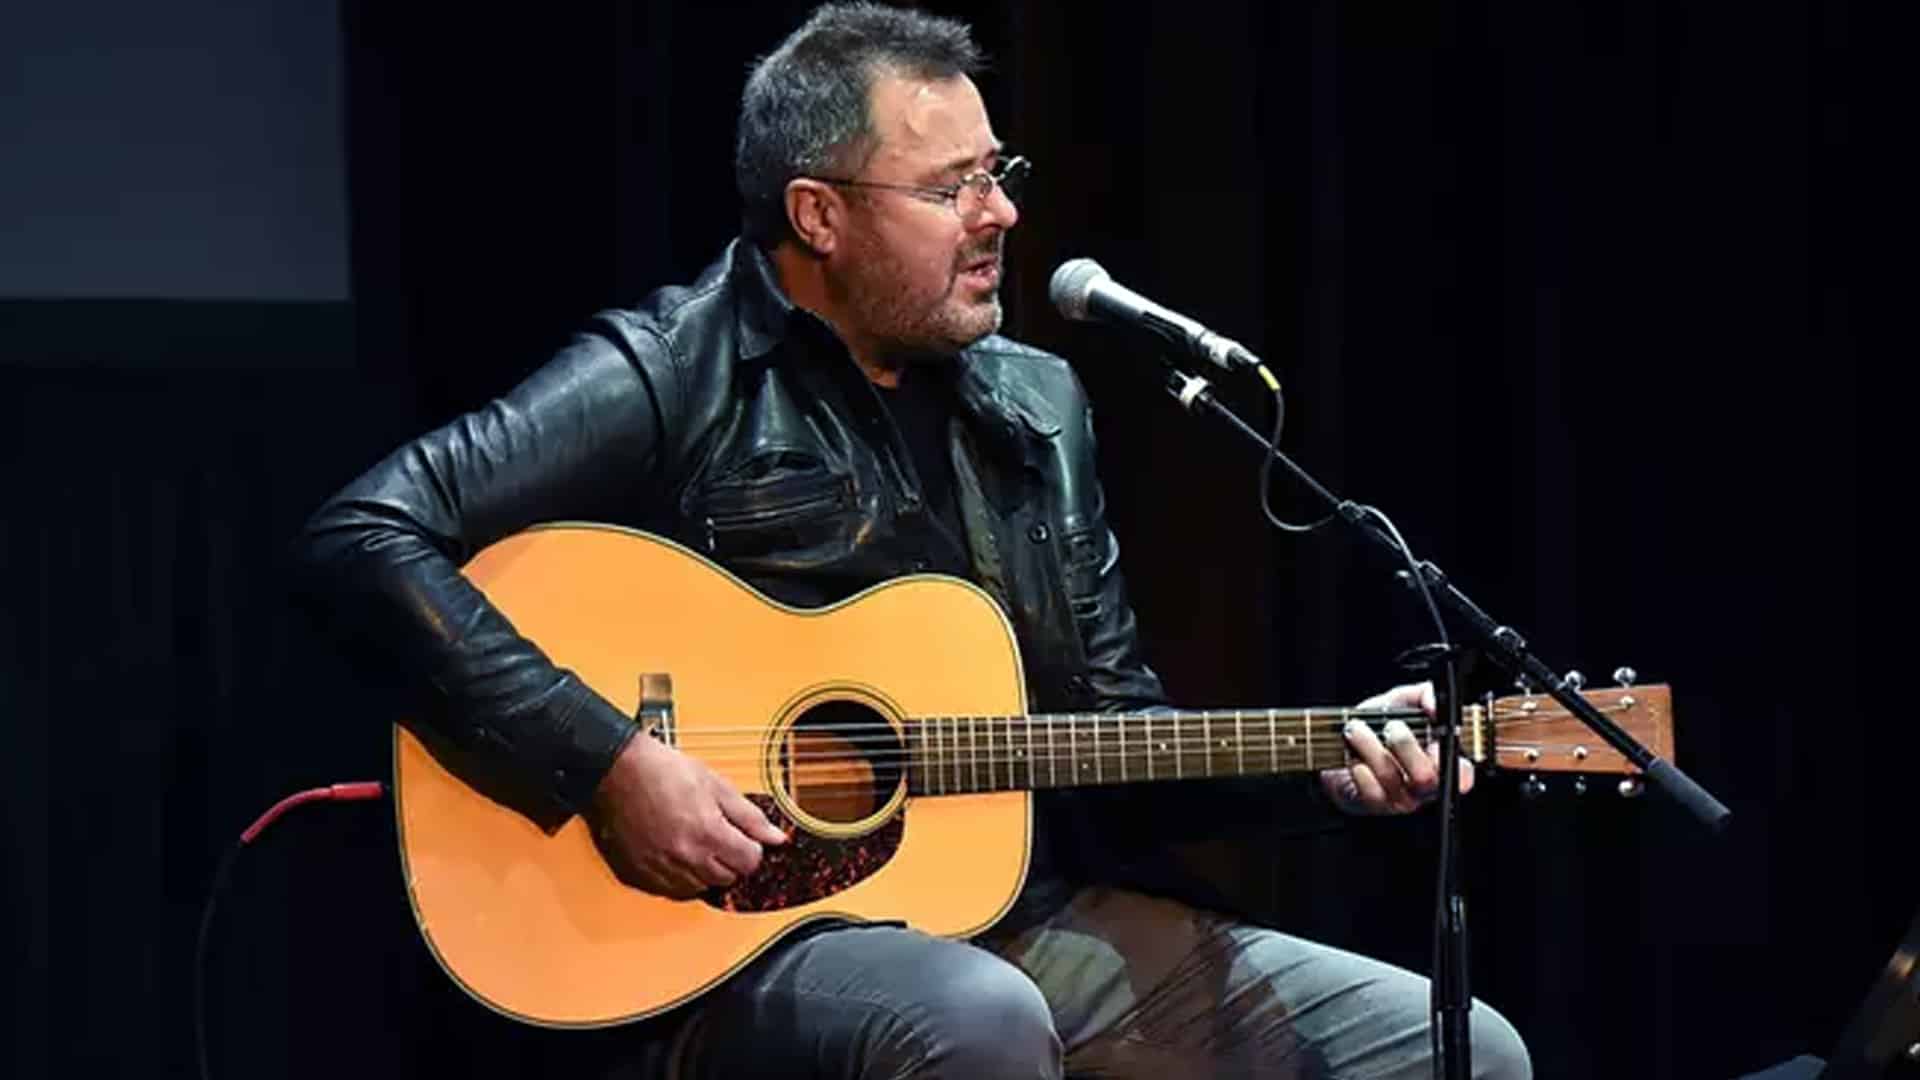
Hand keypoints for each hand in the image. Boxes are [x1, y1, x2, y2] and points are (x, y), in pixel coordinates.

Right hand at [587, 733, 787, 898]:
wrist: (615, 770)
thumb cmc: (662, 771)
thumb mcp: (715, 785)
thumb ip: (749, 816)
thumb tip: (776, 837)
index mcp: (707, 833)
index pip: (749, 863)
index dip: (751, 849)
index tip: (743, 838)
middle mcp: (684, 857)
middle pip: (726, 879)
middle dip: (729, 860)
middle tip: (717, 836)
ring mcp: (659, 869)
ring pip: (698, 888)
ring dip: (703, 870)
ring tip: (693, 841)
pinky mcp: (637, 875)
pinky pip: (668, 890)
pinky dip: (676, 877)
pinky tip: (674, 853)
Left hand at [1317, 680, 1474, 814]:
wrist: (1342, 741)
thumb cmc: (1380, 723)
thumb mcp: (1404, 701)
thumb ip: (1425, 694)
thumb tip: (1435, 703)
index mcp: (1441, 761)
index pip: (1462, 774)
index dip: (1453, 763)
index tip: (1436, 741)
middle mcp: (1424, 786)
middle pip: (1425, 778)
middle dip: (1405, 745)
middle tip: (1390, 726)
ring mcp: (1401, 799)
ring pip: (1391, 778)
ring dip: (1369, 746)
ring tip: (1356, 728)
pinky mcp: (1374, 805)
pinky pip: (1370, 791)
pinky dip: (1358, 768)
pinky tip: (1352, 755)